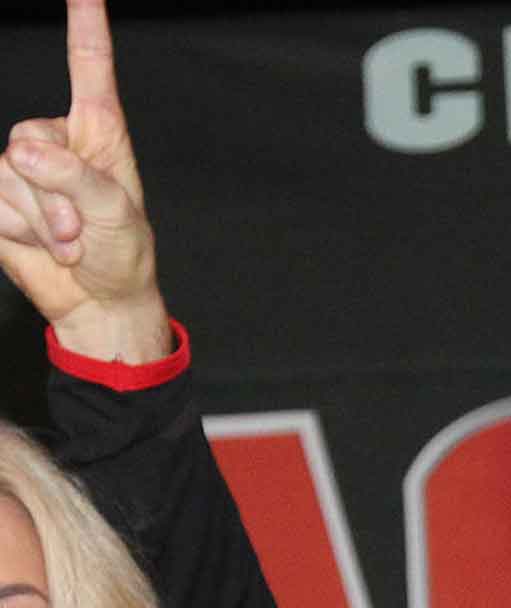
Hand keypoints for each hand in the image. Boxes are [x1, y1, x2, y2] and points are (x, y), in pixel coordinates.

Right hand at [0, 1, 168, 359]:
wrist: (97, 299)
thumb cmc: (122, 254)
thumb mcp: (115, 213)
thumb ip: (73, 178)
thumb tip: (22, 154)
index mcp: (100, 132)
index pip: (89, 68)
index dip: (84, 25)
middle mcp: (58, 141)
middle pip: (28, 139)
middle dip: (55, 195)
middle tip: (83, 229)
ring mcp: (25, 168)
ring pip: (8, 175)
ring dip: (40, 220)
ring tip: (70, 240)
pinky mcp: (0, 196)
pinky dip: (18, 230)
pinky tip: (42, 243)